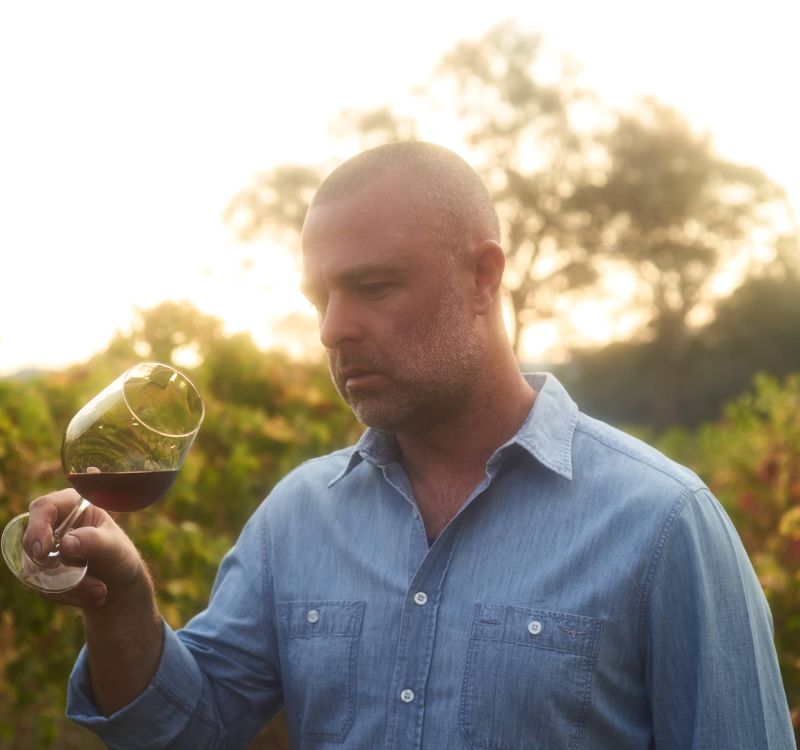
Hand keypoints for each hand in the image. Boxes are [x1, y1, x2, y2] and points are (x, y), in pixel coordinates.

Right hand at [23, 488, 146, 608]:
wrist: (118, 583)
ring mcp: (44, 549)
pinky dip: (67, 595)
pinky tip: (92, 596)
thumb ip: (94, 541)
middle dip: (57, 568)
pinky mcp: (40, 571)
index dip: (38, 527)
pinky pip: (42, 586)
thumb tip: (65, 544)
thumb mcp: (115, 548)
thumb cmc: (120, 556)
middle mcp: (53, 525)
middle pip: (33, 541)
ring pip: (38, 569)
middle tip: (81, 580)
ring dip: (69, 586)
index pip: (44, 507)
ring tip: (100, 591)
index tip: (43, 551)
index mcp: (73, 506)